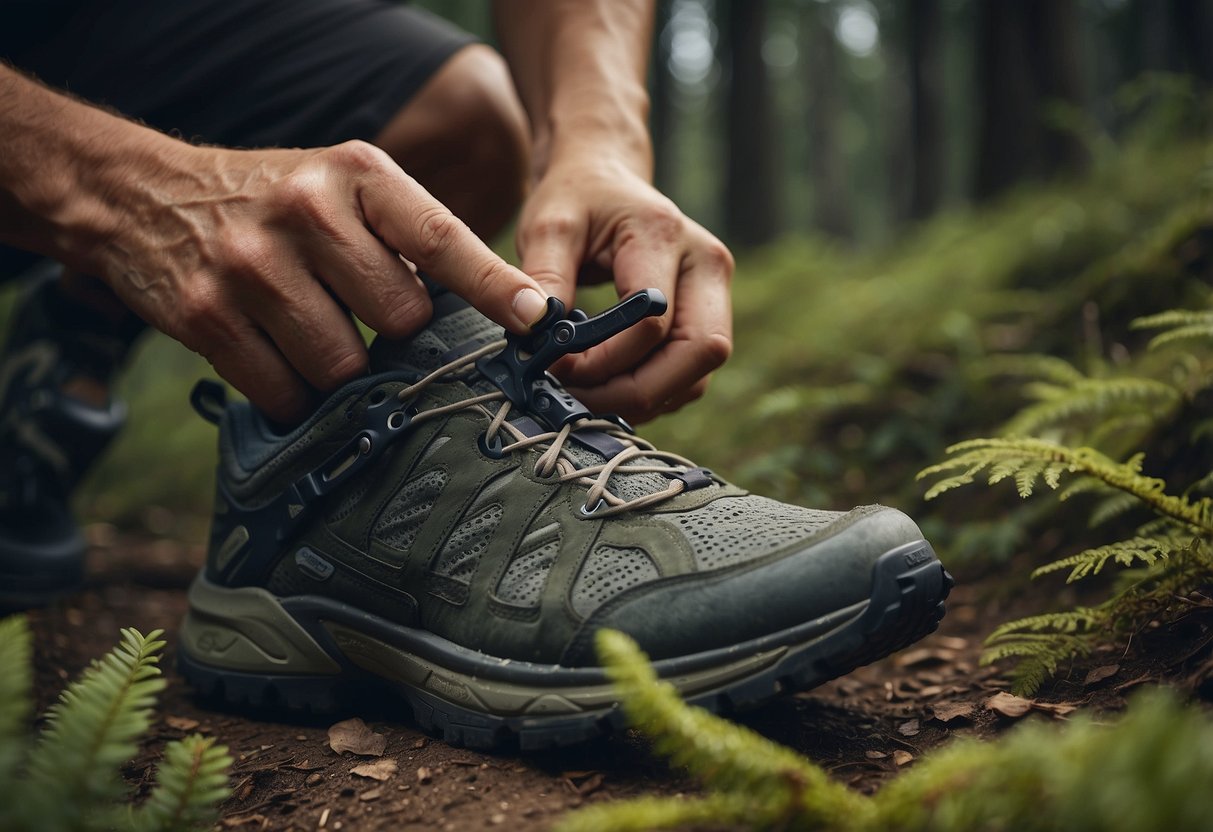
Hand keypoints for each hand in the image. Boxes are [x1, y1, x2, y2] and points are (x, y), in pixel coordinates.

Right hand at [93, 140, 548, 421]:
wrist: (146, 197)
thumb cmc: (274, 203)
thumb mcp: (343, 189)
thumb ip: (408, 239)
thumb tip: (492, 314)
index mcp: (357, 175)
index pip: (440, 238)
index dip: (491, 285)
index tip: (535, 319)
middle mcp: (307, 212)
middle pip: (398, 320)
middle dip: (390, 335)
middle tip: (356, 315)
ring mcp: (253, 265)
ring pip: (342, 366)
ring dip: (338, 370)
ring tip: (309, 331)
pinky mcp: (208, 317)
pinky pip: (286, 392)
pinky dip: (293, 393)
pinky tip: (276, 357)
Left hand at [516, 155, 733, 422]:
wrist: (605, 179)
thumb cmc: (576, 200)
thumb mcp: (548, 227)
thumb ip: (542, 278)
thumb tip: (536, 335)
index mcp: (665, 236)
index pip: (652, 321)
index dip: (604, 360)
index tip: (555, 367)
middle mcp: (707, 265)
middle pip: (698, 352)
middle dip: (636, 391)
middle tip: (578, 400)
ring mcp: (715, 293)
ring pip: (699, 373)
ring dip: (645, 398)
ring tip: (589, 398)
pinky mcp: (709, 317)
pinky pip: (691, 376)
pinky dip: (654, 393)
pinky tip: (610, 388)